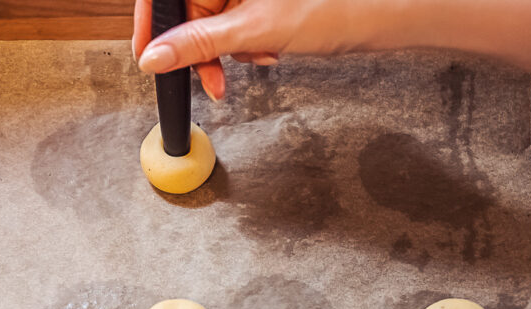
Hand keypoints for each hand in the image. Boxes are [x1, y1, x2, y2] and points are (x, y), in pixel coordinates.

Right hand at [131, 0, 412, 99]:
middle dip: (200, 45)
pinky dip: (244, 41)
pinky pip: (233, 19)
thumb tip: (154, 57)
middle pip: (188, 7)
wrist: (382, 14)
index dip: (151, 24)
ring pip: (211, 18)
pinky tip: (267, 48)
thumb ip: (198, 43)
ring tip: (257, 55)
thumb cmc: (333, 7)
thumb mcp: (255, 29)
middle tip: (212, 78)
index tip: (147, 56)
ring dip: (225, 47)